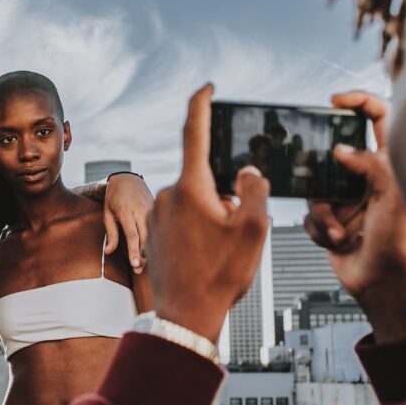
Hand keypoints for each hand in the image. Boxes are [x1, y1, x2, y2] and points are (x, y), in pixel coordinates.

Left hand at [103, 174, 153, 273]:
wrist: (128, 178)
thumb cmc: (114, 197)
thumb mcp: (107, 213)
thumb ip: (110, 233)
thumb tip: (108, 252)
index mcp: (126, 212)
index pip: (132, 236)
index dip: (134, 251)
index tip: (135, 265)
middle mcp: (141, 212)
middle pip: (145, 238)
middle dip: (143, 255)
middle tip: (138, 270)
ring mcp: (150, 210)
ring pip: (153, 234)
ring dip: (149, 250)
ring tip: (143, 264)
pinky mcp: (156, 210)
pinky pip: (157, 227)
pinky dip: (154, 240)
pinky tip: (151, 251)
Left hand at [146, 84, 269, 341]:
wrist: (184, 316)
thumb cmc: (218, 276)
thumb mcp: (253, 230)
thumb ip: (254, 190)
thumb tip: (245, 173)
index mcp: (190, 188)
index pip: (193, 133)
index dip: (201, 105)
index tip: (206, 88)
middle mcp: (166, 196)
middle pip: (204, 179)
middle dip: (225, 196)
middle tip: (236, 233)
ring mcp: (156, 215)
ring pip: (194, 202)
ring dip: (212, 216)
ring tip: (220, 253)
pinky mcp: (152, 233)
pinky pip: (181, 220)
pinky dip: (198, 230)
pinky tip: (205, 257)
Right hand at [304, 92, 405, 342]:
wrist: (379, 284)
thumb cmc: (396, 245)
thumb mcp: (391, 196)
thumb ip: (369, 165)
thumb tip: (342, 151)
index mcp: (391, 165)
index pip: (379, 118)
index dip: (358, 102)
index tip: (335, 101)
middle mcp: (367, 178)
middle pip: (336, 153)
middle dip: (323, 168)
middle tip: (316, 169)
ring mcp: (347, 198)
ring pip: (317, 187)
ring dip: (323, 212)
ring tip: (338, 230)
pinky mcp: (330, 219)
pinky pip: (310, 213)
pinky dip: (318, 228)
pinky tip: (334, 240)